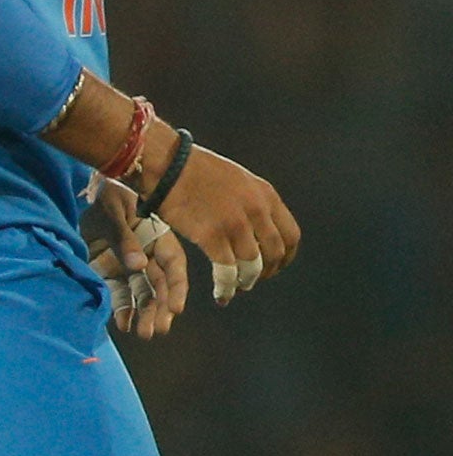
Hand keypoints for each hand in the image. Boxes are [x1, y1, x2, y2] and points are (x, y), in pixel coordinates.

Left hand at [84, 178, 187, 338]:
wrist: (86, 194)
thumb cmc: (107, 195)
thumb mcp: (113, 210)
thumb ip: (123, 236)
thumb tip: (139, 264)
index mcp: (157, 236)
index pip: (174, 265)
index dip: (177, 287)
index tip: (176, 309)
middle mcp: (148, 254)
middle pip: (159, 285)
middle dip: (160, 309)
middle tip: (158, 330)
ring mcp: (130, 265)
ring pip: (142, 293)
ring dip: (144, 313)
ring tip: (143, 333)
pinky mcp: (112, 271)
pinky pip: (119, 292)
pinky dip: (122, 308)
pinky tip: (122, 323)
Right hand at [154, 145, 300, 303]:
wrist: (165, 162)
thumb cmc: (193, 169)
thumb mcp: (236, 178)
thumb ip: (251, 200)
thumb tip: (256, 226)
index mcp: (265, 194)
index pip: (291, 235)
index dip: (285, 257)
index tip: (274, 266)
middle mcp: (256, 210)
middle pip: (274, 254)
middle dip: (266, 272)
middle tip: (252, 280)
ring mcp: (235, 224)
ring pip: (253, 267)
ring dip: (246, 282)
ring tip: (235, 287)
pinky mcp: (212, 236)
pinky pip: (227, 272)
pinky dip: (226, 287)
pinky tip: (221, 293)